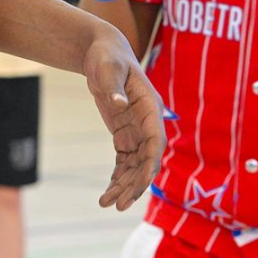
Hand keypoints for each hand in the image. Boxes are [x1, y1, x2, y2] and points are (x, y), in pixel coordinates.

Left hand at [83, 26, 164, 209]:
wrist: (102, 52)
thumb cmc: (108, 56)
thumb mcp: (109, 68)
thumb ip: (114, 86)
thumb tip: (120, 104)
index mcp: (150, 107)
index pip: (155, 142)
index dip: (150, 164)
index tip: (141, 185)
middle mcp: (147, 122)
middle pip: (146, 160)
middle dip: (135, 184)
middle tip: (119, 205)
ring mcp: (136, 130)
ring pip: (134, 165)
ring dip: (123, 185)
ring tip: (106, 204)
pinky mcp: (124, 134)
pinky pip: (123, 161)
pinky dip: (117, 177)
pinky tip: (107, 193)